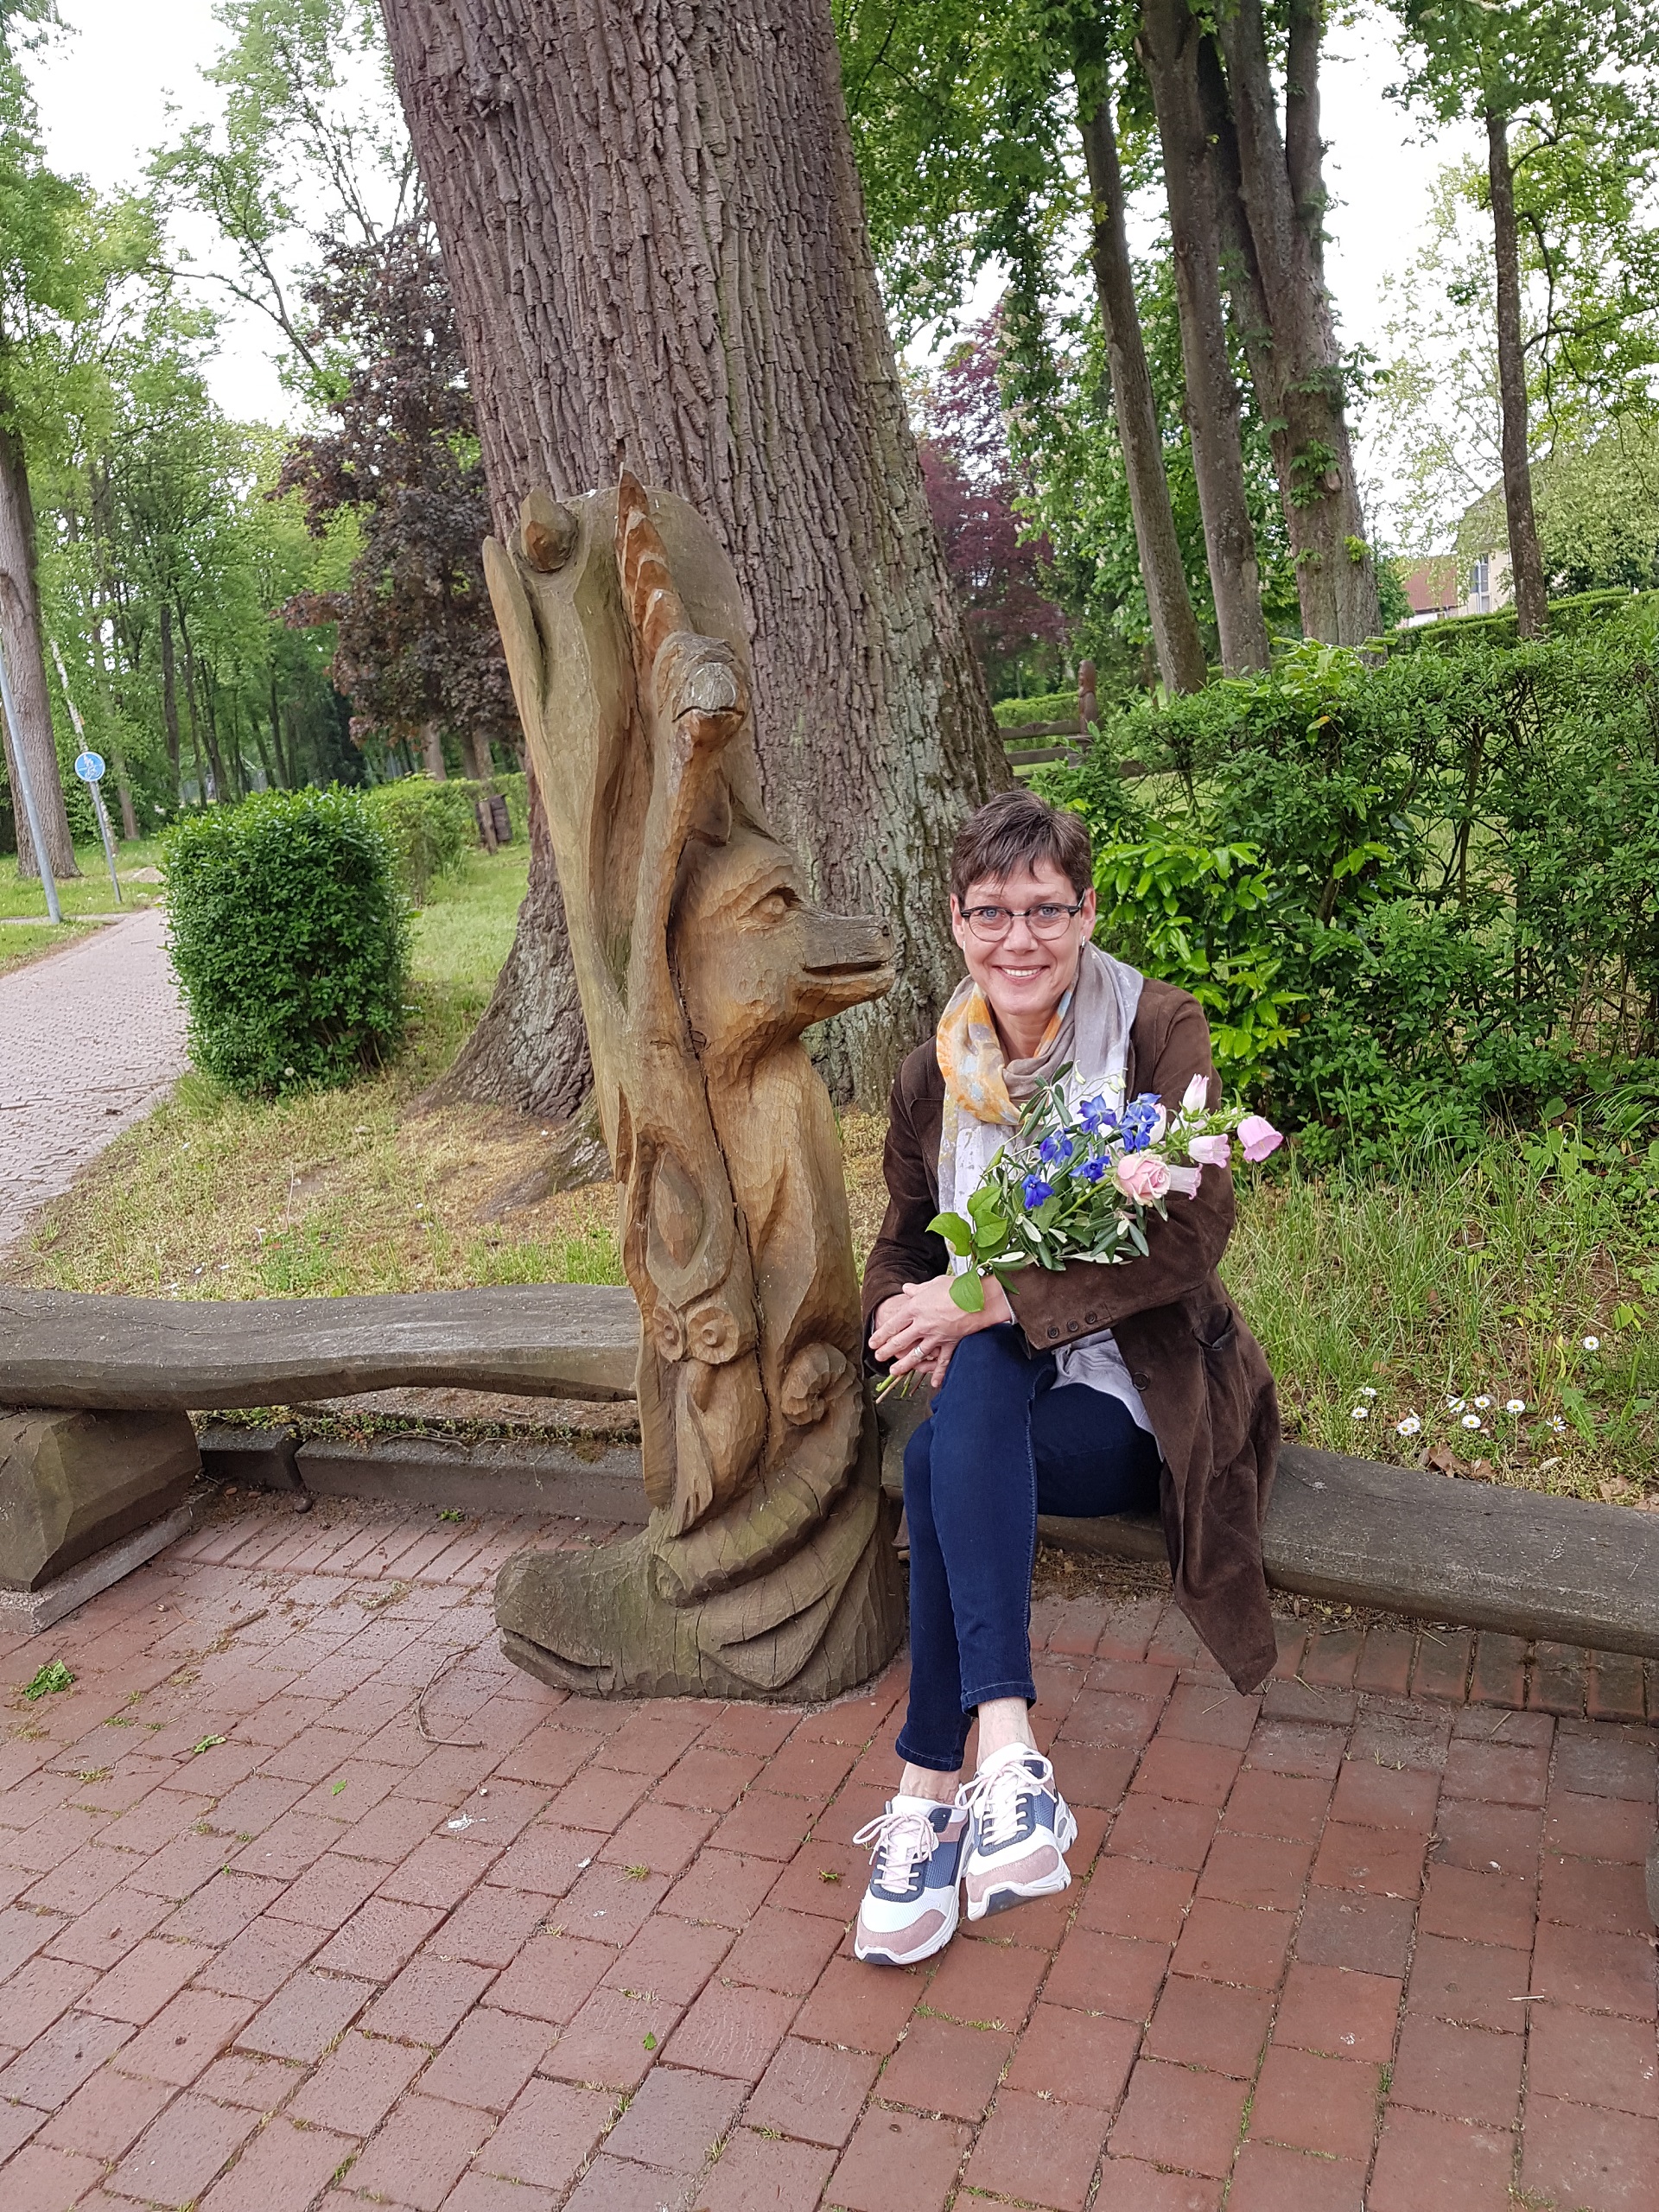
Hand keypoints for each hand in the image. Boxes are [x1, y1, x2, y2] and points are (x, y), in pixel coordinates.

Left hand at [869, 1273, 1011, 1389]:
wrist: (979, 1297)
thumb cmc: (957, 1287)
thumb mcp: (933, 1283)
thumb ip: (918, 1290)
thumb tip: (906, 1288)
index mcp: (915, 1308)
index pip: (893, 1324)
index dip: (881, 1335)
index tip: (873, 1342)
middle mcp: (922, 1324)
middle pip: (900, 1341)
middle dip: (887, 1351)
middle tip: (878, 1357)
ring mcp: (936, 1336)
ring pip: (916, 1354)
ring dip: (903, 1365)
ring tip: (894, 1371)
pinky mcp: (950, 1343)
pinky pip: (942, 1361)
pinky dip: (938, 1373)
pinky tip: (933, 1383)